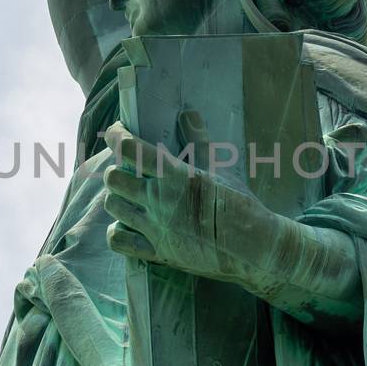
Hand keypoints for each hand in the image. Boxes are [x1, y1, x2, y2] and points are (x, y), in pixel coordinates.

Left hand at [102, 114, 274, 286]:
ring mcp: (155, 228)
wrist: (253, 247)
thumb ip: (199, 140)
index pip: (128, 148)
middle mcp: (158, 200)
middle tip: (128, 169)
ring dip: (117, 196)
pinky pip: (119, 241)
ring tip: (129, 194)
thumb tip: (188, 114)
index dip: (116, 135)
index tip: (118, 131)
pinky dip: (117, 231)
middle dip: (117, 168)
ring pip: (113, 206)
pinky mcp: (157, 251)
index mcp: (173, 175)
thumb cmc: (239, 204)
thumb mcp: (221, 168)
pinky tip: (127, 225)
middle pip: (114, 178)